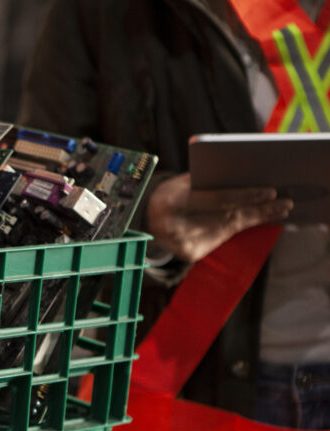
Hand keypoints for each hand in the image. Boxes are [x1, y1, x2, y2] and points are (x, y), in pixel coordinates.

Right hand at [146, 173, 291, 262]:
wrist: (146, 220)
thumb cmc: (171, 194)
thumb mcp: (181, 183)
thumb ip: (207, 181)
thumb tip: (247, 177)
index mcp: (173, 203)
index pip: (217, 199)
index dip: (246, 195)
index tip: (271, 191)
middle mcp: (177, 226)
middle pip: (228, 216)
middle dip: (259, 209)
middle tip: (285, 203)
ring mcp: (183, 243)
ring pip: (230, 229)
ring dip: (257, 218)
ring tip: (280, 209)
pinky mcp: (190, 253)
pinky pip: (222, 238)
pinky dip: (241, 228)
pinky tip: (260, 219)